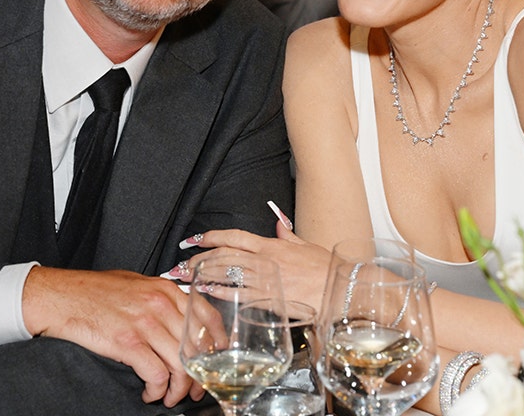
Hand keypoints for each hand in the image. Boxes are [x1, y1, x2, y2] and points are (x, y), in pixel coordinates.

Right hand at [21, 268, 205, 407]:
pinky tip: (149, 393)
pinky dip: (157, 390)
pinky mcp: (127, 342)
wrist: (58, 296)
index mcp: (165, 289)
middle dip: (199, 376)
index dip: (217, 345)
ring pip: (180, 365)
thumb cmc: (92, 291)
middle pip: (196, 347)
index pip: (207, 318)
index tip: (214, 362)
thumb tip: (180, 320)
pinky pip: (157, 375)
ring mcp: (144, 323)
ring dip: (177, 389)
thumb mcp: (135, 284)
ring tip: (168, 396)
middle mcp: (160, 304)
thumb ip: (161, 299)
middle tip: (193, 390)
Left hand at [169, 222, 331, 312]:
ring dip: (203, 273)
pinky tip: (205, 291)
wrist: (343, 289)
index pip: (234, 236)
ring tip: (185, 277)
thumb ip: (288, 235)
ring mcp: (267, 279)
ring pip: (227, 272)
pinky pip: (239, 294)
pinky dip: (219, 292)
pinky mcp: (270, 299)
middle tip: (181, 262)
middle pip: (224, 254)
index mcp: (273, 245)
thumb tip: (277, 224)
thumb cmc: (327, 269)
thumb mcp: (306, 246)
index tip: (194, 239)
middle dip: (199, 257)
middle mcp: (266, 259)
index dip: (211, 236)